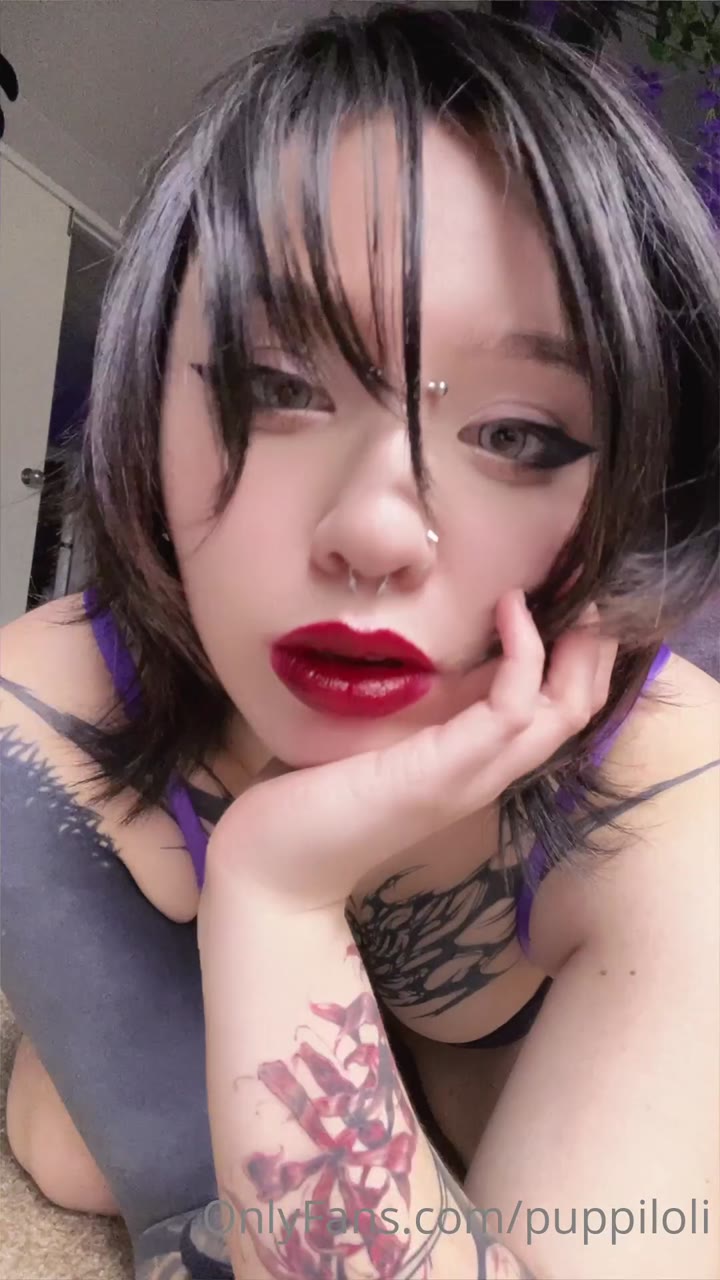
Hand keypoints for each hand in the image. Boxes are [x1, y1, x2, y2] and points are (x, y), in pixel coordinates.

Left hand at [204, 589, 617, 910]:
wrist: (273, 866)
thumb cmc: (308, 796)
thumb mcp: (368, 732)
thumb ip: (403, 699)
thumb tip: (410, 642)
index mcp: (470, 760)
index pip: (553, 712)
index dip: (577, 657)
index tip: (568, 596)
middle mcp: (484, 772)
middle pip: (576, 710)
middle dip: (596, 647)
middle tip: (591, 588)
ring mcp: (469, 776)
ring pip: (562, 712)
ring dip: (577, 647)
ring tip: (574, 592)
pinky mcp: (442, 772)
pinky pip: (512, 709)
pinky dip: (524, 654)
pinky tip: (511, 608)